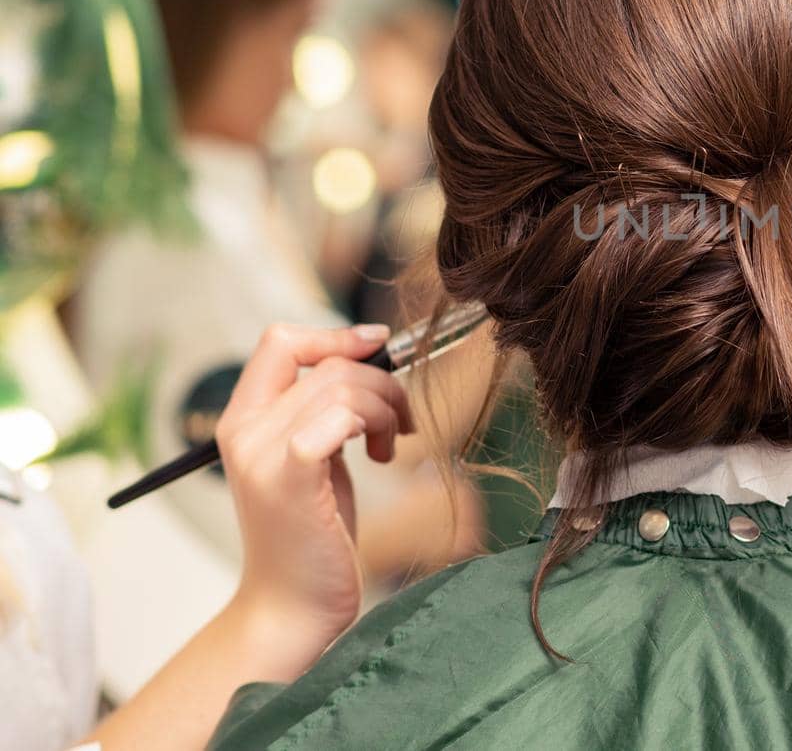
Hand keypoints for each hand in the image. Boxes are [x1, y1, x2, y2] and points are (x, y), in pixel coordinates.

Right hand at [214, 323, 412, 644]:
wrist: (293, 606)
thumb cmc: (313, 532)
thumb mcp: (314, 458)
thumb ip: (323, 411)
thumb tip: (370, 357)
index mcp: (241, 420)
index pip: (280, 341)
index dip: (335, 335)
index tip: (379, 345)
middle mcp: (243, 430)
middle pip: (327, 364)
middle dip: (381, 382)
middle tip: (401, 421)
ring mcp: (262, 453)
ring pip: (343, 386)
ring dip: (387, 408)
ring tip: (390, 445)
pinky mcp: (290, 476)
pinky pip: (340, 416)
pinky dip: (376, 426)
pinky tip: (382, 457)